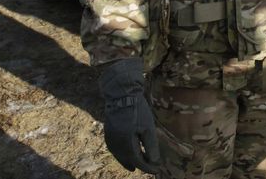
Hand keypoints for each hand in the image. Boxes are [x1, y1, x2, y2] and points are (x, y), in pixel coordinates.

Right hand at [98, 58, 159, 173]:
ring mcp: (110, 141)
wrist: (121, 95)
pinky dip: (123, 154)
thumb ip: (151, 146)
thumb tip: (154, 162)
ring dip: (130, 161)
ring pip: (120, 157)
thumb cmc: (137, 110)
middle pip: (128, 161)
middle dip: (140, 165)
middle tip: (150, 167)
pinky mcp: (108, 135)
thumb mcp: (148, 128)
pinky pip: (116, 150)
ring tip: (138, 165)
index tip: (157, 170)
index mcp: (126, 145)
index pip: (139, 162)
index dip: (149, 168)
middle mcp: (116, 146)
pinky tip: (128, 153)